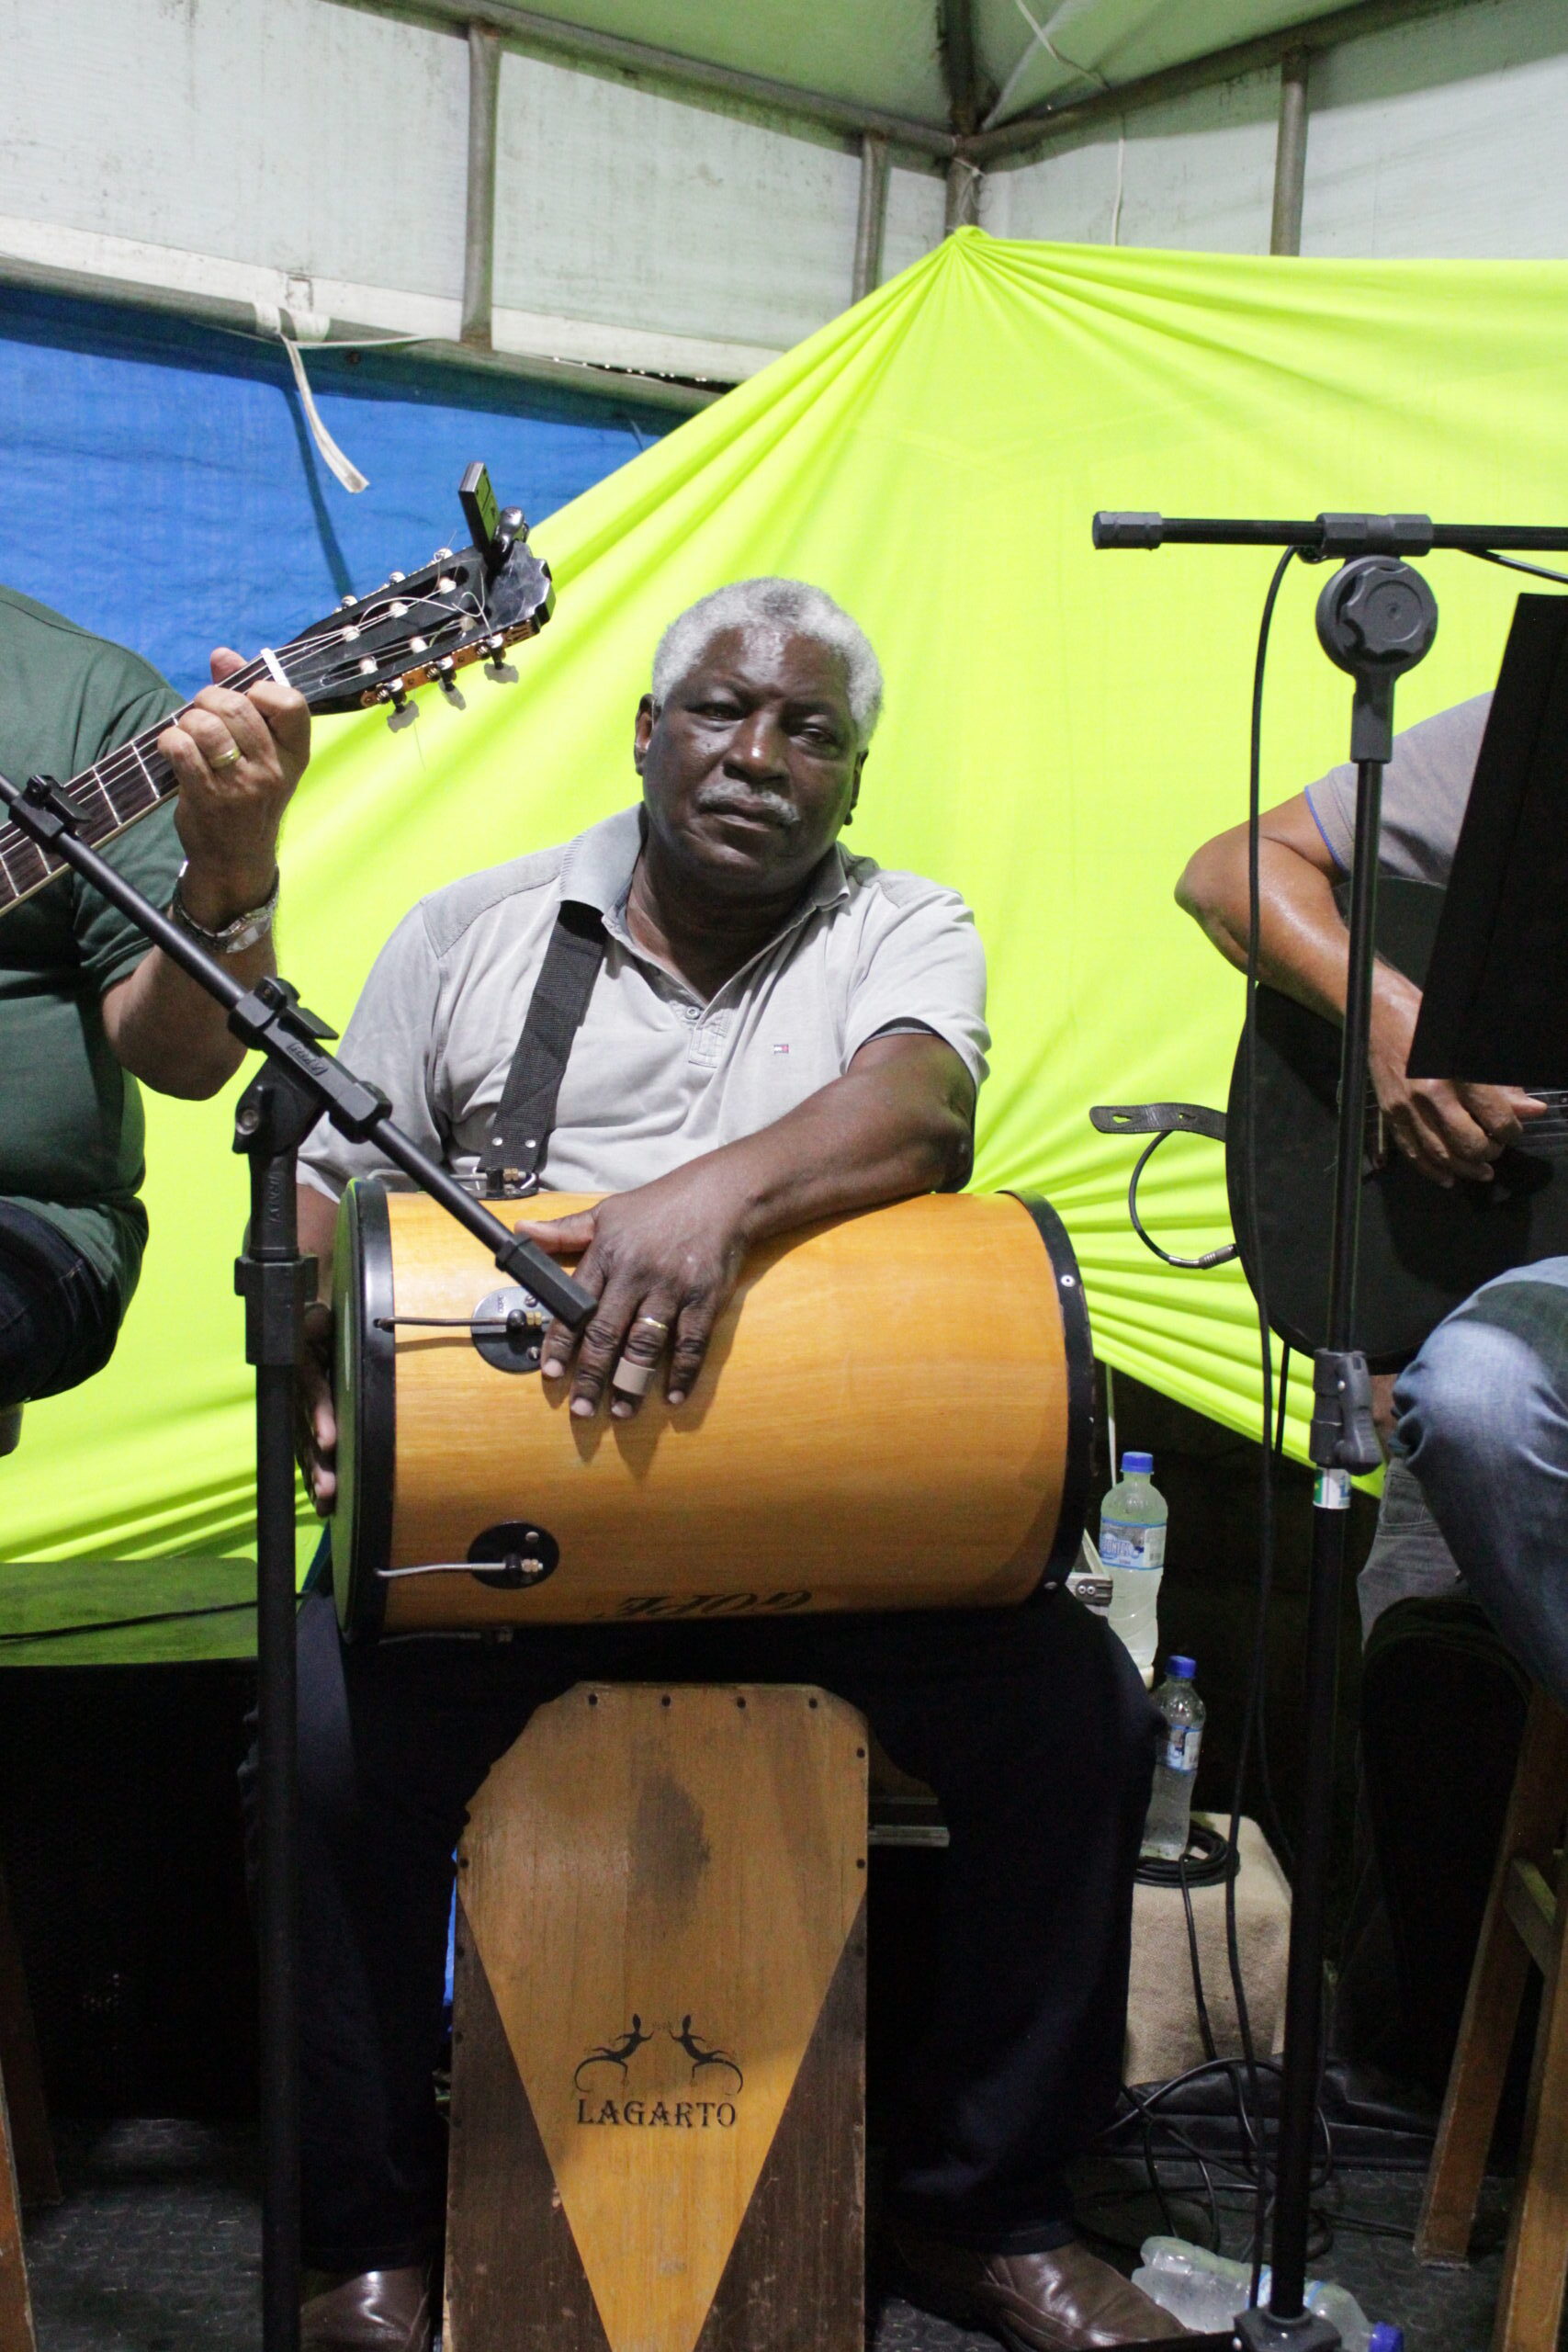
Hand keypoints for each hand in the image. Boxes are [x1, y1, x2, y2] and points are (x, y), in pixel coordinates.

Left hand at [158, 648, 308, 927]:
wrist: (236, 859)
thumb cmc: (248, 797)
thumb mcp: (262, 753)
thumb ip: (245, 699)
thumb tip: (222, 655)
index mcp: (294, 754)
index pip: (291, 703)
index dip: (261, 689)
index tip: (247, 699)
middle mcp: (273, 770)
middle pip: (236, 706)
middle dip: (208, 699)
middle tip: (202, 714)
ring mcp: (242, 786)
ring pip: (205, 724)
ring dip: (187, 721)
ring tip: (188, 735)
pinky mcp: (208, 797)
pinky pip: (181, 747)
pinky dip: (169, 741)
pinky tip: (173, 751)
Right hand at [296, 1300, 337, 1512]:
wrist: (307, 1326)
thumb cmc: (318, 1324)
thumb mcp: (316, 1318)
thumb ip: (316, 1322)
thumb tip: (317, 1322)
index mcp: (303, 1368)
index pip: (313, 1394)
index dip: (319, 1417)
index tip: (328, 1441)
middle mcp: (296, 1396)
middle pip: (306, 1432)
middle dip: (318, 1463)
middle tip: (329, 1488)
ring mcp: (297, 1414)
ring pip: (306, 1449)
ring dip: (316, 1477)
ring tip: (326, 1501)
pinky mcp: (303, 1426)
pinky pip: (307, 1454)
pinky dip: (313, 1479)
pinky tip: (322, 1503)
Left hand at [516, 1165, 754, 1419]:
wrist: (720, 1195)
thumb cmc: (659, 1206)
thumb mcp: (606, 1212)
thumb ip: (564, 1231)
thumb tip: (521, 1231)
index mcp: (607, 1254)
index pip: (576, 1306)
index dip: (560, 1343)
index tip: (551, 1374)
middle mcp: (636, 1273)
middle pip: (607, 1333)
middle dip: (591, 1376)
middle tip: (581, 1410)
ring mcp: (672, 1287)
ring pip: (645, 1345)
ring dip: (631, 1383)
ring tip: (621, 1413)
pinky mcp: (705, 1298)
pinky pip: (691, 1342)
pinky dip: (682, 1372)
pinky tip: (672, 1396)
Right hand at [1369, 973, 1544, 1186]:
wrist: (1381, 1016)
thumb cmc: (1430, 1024)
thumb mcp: (1473, 1047)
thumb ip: (1503, 1086)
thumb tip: (1532, 1111)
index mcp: (1456, 1072)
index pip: (1495, 1117)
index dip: (1511, 1131)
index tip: (1513, 1130)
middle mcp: (1429, 1094)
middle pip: (1468, 1143)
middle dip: (1489, 1152)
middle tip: (1496, 1149)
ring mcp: (1406, 1107)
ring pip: (1440, 1154)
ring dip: (1465, 1168)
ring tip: (1481, 1171)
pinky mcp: (1389, 1114)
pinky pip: (1412, 1152)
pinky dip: (1431, 1170)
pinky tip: (1448, 1177)